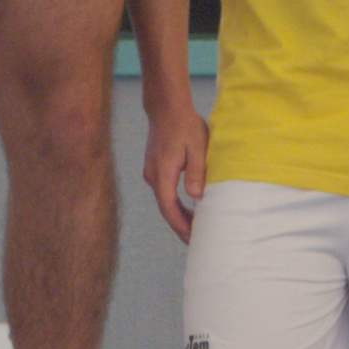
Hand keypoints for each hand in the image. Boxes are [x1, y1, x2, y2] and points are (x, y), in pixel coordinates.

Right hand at [142, 103, 208, 237]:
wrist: (166, 107)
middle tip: (196, 241)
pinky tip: (187, 209)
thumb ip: (196, 172)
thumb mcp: (197, 147)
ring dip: (178, 215)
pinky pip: (164, 192)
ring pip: (164, 201)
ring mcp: (151, 172)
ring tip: (194, 228)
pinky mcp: (154, 168)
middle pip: (165, 209)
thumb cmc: (184, 124)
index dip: (180, 226)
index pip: (169, 208)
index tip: (192, 239)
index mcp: (162, 173)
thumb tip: (195, 196)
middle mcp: (152, 176)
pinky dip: (175, 204)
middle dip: (180, 226)